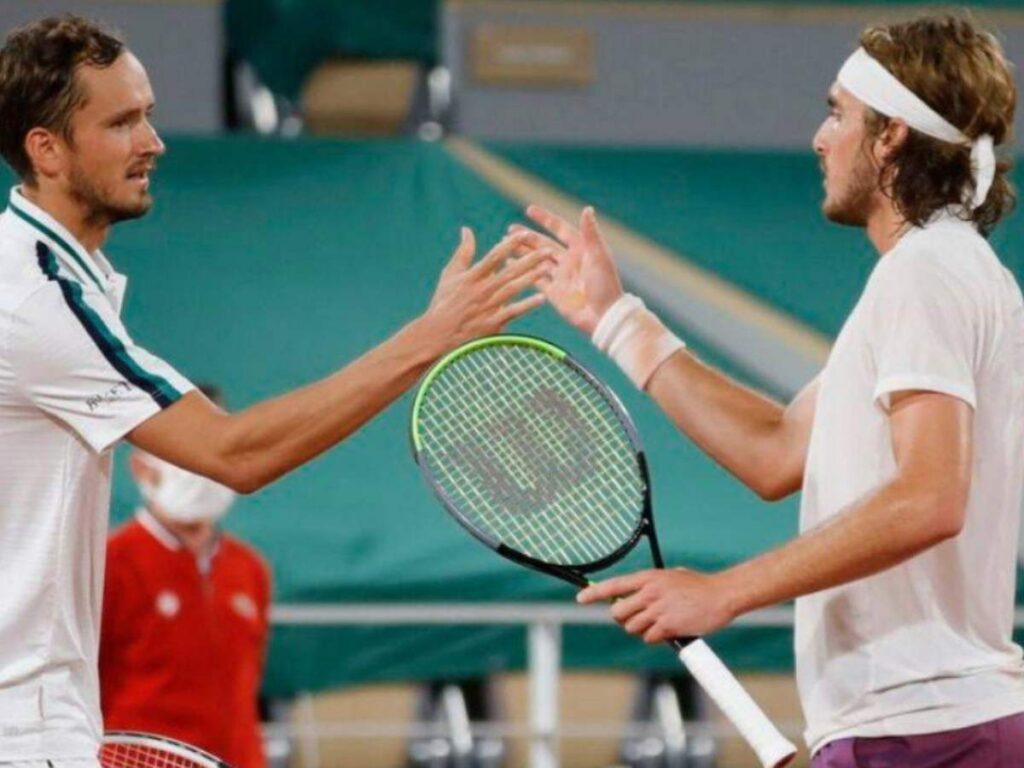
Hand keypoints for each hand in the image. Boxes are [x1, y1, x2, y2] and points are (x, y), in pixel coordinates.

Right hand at [421, 227, 553, 352]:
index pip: (494, 256)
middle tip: (548, 250)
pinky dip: (527, 305)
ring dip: (532, 278)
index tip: (526, 234)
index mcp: (471, 276)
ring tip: (548, 269)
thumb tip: (467, 229)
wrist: (436, 335)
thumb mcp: (450, 274)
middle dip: (530, 260)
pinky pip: (512, 312)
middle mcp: (481, 290)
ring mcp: (487, 307)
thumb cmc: (443, 303)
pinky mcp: (491, 323)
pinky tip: (542, 298)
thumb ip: (462, 252)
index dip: (510, 244)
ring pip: (513, 289)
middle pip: (509, 271)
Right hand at [508, 205, 623, 335]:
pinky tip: (510, 266)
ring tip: (505, 245)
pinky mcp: (554, 292)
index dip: (545, 219)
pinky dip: (524, 272)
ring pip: (537, 260)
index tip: (528, 209)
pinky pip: (536, 280)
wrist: (604, 315)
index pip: (559, 229)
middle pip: (543, 244)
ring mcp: (560, 276)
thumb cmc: (605, 284)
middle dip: (527, 236)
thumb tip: (587, 209)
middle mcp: (568, 260)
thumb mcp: (599, 256)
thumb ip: (591, 233)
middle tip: (509, 230)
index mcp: (580, 248)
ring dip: (523, 253)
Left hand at [577, 568, 736, 642]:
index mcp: (648, 578)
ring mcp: (658, 610)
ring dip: (641, 630)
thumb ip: (651, 584)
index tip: (580, 598)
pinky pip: (648, 637)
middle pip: (618, 613)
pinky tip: (666, 631)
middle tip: (636, 619)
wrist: (721, 595)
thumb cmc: (697, 586)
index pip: (613, 586)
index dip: (594, 593)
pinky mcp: (668, 626)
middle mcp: (649, 593)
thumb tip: (634, 592)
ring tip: (658, 623)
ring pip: (632, 628)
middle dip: (623, 619)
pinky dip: (654, 638)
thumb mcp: (671, 576)